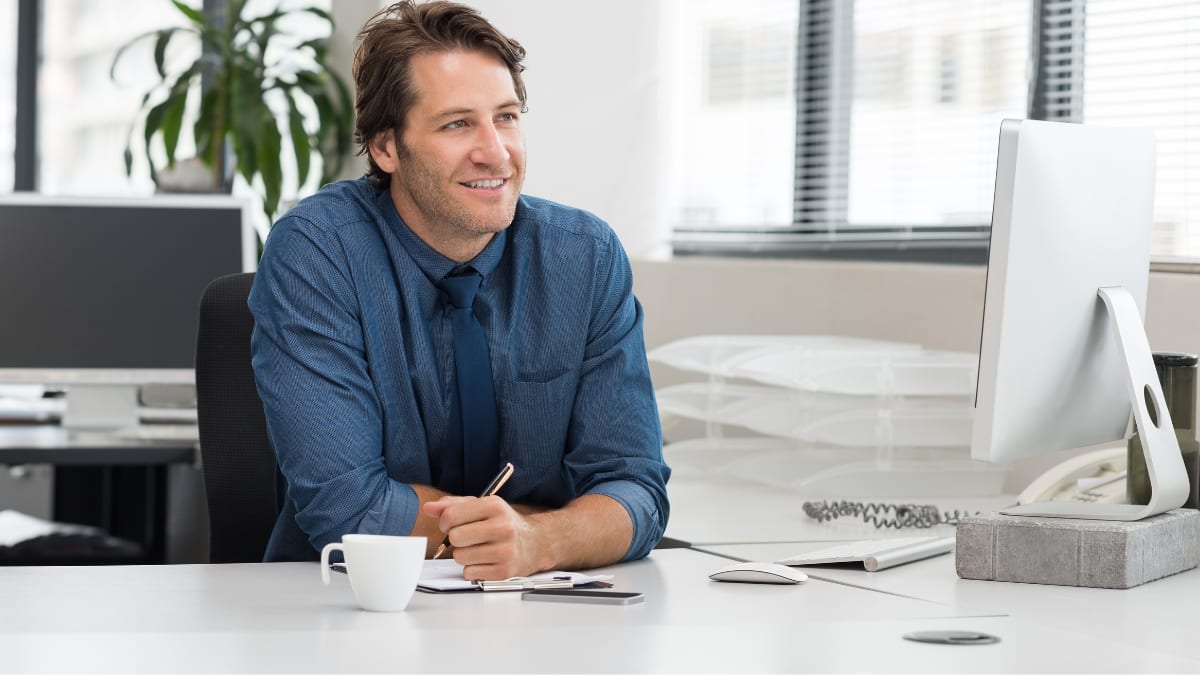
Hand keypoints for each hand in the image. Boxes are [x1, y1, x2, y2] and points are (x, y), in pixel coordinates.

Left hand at [423, 495, 548, 579]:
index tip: (451, 524)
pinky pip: (469, 573)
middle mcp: (502, 527)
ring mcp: (504, 551)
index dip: (445, 522)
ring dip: (464, 555)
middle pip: (455, 537)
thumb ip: (453, 505)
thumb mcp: (482, 506)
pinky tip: (485, 561)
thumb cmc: (503, 523)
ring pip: (460, 557)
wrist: (535, 543)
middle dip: (455, 539)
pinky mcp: (504, 572)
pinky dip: (472, 569)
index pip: (451, 515)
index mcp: (494, 506)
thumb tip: (429, 508)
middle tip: (467, 537)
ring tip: (478, 549)